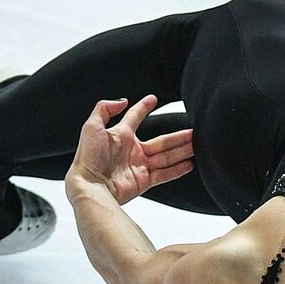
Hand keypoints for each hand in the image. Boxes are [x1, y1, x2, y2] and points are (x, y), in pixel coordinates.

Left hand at [68, 95, 193, 204]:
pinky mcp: (143, 181)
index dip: (145, 107)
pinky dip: (178, 170)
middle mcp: (132, 150)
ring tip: (197, 146)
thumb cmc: (88, 157)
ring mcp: (139, 166)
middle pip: (161, 141)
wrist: (90, 185)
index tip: (154, 98)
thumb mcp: (92, 126)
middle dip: (178, 136)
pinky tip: (189, 164)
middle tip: (194, 131)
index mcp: (121, 135)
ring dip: (182, 151)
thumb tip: (123, 100)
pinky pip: (164, 174)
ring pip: (166, 156)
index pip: (136, 117)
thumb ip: (105, 108)